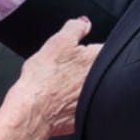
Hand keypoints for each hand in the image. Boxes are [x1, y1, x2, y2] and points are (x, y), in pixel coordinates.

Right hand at [5, 18, 100, 137]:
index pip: (106, 48)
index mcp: (99, 59)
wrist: (33, 112)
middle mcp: (105, 81)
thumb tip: (84, 23)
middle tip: (67, 70)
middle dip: (87, 68)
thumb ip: (75, 28)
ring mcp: (98, 100)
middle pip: (101, 69)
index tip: (79, 54)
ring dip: (81, 85)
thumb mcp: (58, 42)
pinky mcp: (88, 116)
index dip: (92, 49)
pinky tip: (62, 101)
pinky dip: (76, 103)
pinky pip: (86, 106)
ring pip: (94, 87)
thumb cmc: (43, 80)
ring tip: (62, 86)